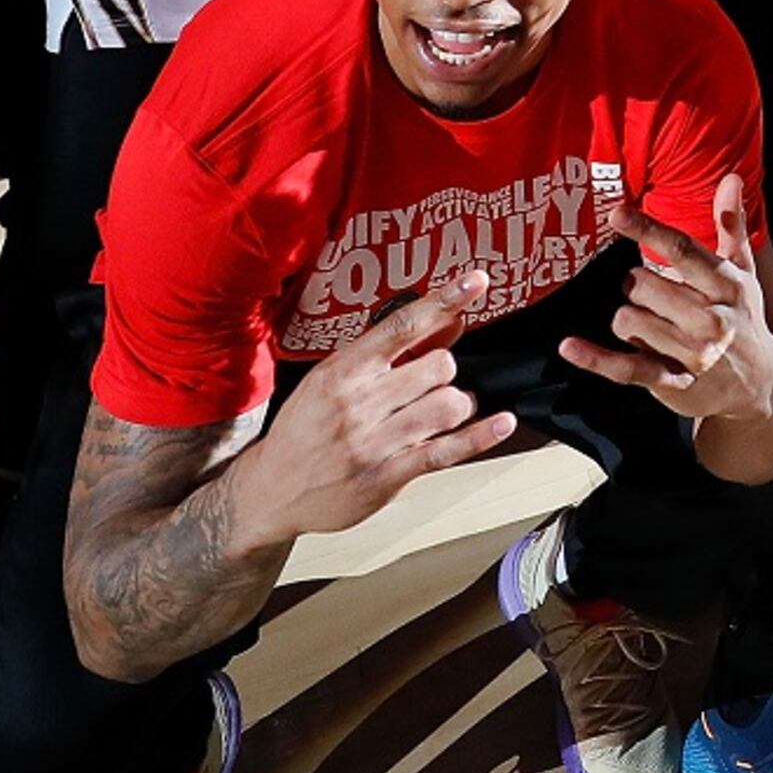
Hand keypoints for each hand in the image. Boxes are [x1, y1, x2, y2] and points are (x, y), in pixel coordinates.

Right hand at [230, 269, 518, 545]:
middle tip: (433, 383)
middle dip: (446, 370)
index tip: (476, 282)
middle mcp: (359, 402)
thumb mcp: (331, 379)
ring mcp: (375, 441)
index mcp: (343, 370)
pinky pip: (446, 450)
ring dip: (459, 404)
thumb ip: (386, 352)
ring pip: (449, 405)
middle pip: (439, 365)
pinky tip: (501, 423)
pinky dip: (481, 436)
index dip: (445, 300)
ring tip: (445, 409)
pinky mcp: (388, 476)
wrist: (271, 490)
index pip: (403, 325)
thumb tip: (447, 319)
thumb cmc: (305, 428)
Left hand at [558, 176, 772, 422]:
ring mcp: (692, 354)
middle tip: (656, 296)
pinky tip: (569, 347)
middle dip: (637, 286)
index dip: (647, 230)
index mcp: (726, 285)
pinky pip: (625, 368)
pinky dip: (595, 359)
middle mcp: (711, 319)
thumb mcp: (742, 273)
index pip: (681, 251)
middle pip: (643, 285)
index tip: (617, 214)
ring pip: (627, 320)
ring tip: (652, 325)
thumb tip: (730, 178)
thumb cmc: (743, 318)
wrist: (759, 383)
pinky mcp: (671, 382)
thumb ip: (732, 225)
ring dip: (628, 319)